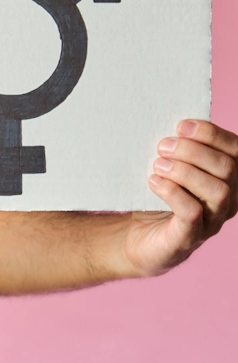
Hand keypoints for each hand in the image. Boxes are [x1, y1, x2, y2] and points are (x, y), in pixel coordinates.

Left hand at [124, 120, 237, 275]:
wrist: (136, 238)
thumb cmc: (156, 197)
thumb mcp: (169, 168)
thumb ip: (177, 149)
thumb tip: (170, 124)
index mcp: (228, 178)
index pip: (236, 150)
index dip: (212, 134)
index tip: (181, 126)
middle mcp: (227, 200)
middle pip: (228, 168)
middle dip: (194, 151)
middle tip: (163, 146)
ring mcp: (211, 221)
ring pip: (218, 191)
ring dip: (185, 171)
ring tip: (158, 164)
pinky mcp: (188, 237)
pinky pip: (193, 214)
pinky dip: (174, 193)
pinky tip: (154, 182)